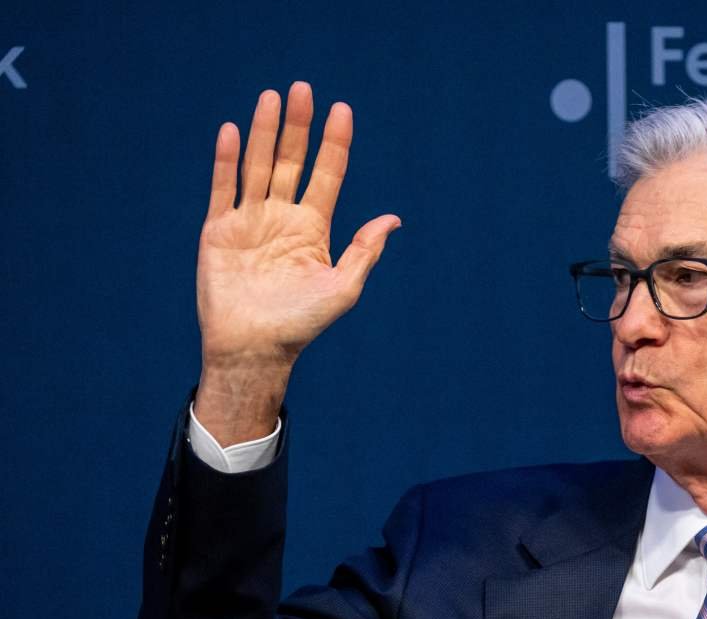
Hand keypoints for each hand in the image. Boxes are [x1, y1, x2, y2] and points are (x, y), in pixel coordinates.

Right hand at [194, 83, 399, 443]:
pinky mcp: (218, 230)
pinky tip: (233, 131)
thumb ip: (365, 251)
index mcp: (313, 227)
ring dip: (266, 132)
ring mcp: (250, 221)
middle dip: (299, 126)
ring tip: (273, 97)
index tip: (342, 110)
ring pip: (259, 166)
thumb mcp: (343, 287)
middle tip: (304, 88)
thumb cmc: (301, 323)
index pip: (327, 174)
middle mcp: (282, 217)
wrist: (254, 349)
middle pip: (292, 161)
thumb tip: (393, 218)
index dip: (334, 143)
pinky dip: (227, 160)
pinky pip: (223, 188)